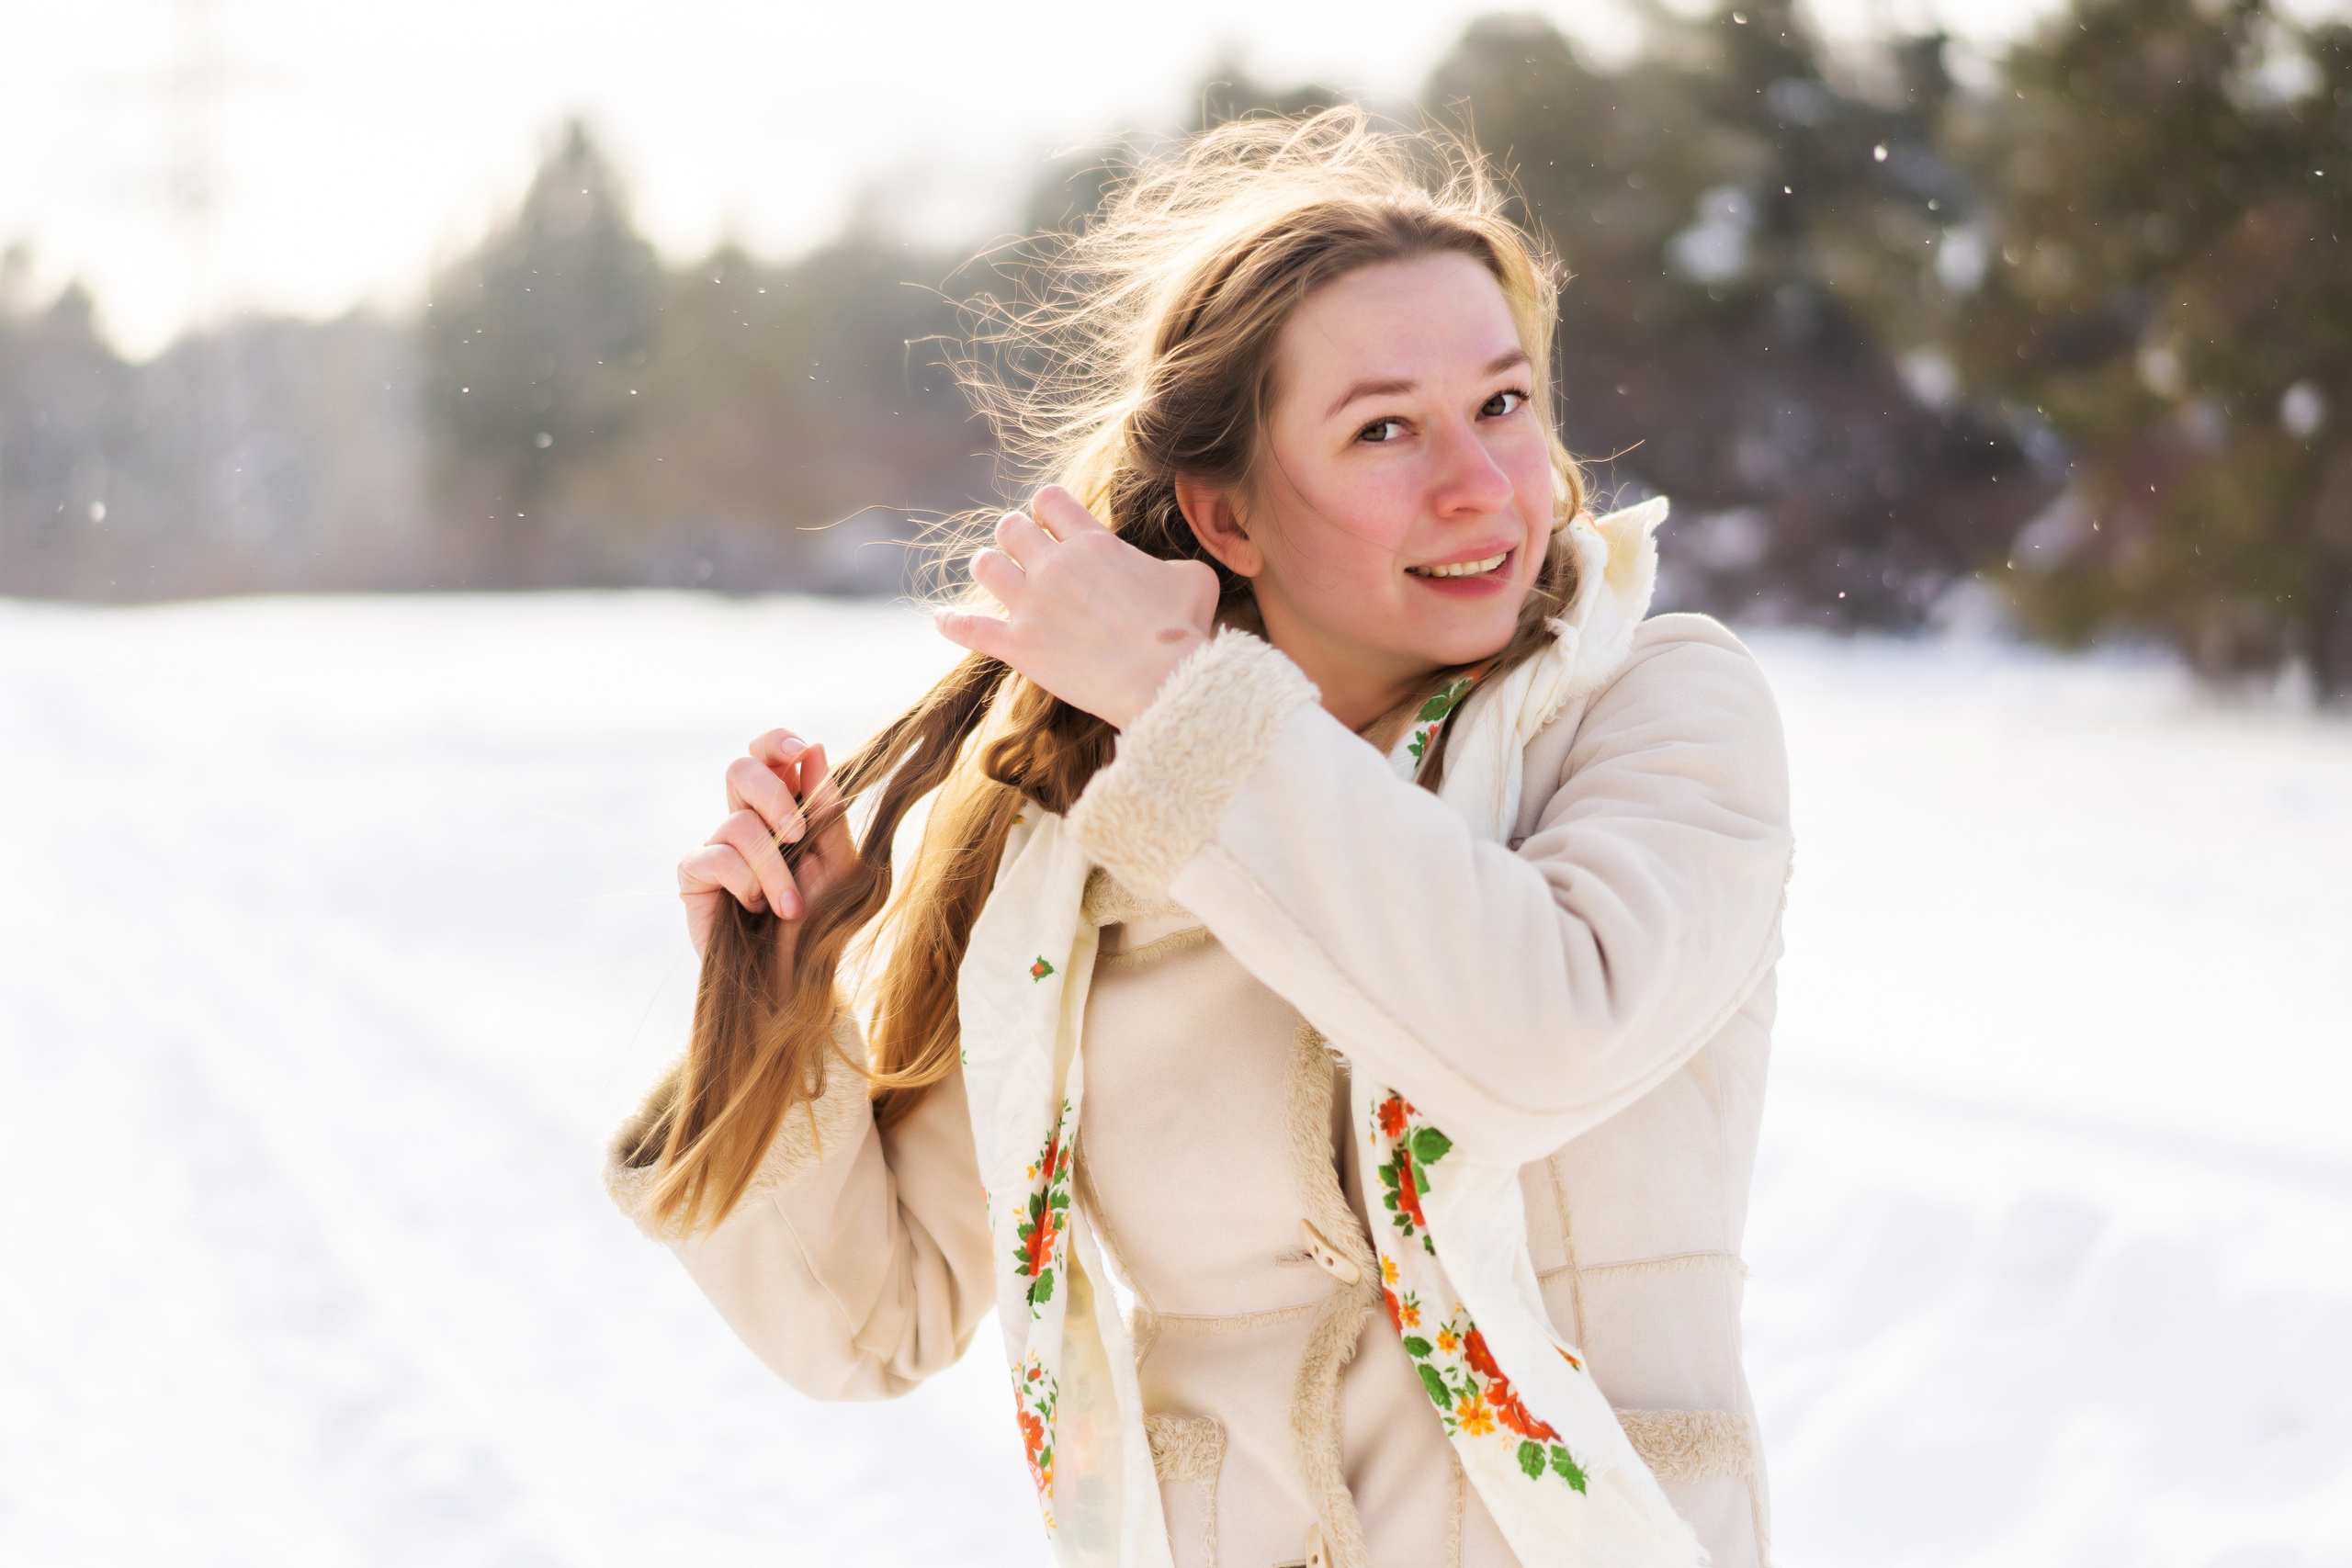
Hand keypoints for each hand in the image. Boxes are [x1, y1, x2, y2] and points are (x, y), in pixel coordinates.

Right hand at [675, 729, 856, 958]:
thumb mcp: (842, 864)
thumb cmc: (821, 923)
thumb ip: (829, 810)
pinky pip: (715, 856)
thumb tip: (814, 748)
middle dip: (774, 797)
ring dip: (773, 867)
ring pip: (738, 824)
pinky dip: (745, 882)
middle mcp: (746, 820)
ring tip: (789, 907)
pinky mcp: (693, 876)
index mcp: (783, 808)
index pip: (768, 753)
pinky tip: (755, 909)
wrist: (796, 980)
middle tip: (800, 836)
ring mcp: (717, 847)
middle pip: (741, 768)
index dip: (777, 742)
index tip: (801, 751)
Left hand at [934, 486, 1219, 728]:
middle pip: (1011, 528)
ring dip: (989, 568)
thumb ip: (1170, 564)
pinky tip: (941, 619)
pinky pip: (968, 628)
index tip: (1052, 522)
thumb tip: (1169, 571)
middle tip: (1026, 554)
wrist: (1166, 680)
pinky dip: (951, 622)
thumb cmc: (1185, 628)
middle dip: (1016, 536)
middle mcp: (1055, 565)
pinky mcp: (1019, 647)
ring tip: (996, 576)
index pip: (1050, 500)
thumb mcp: (1194, 578)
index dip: (1047, 507)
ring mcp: (1033, 605)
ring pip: (985, 565)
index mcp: (1093, 543)